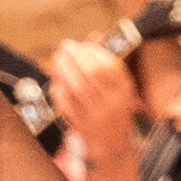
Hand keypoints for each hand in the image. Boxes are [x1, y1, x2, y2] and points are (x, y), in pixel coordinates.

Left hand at [48, 39, 138, 170]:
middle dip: (77, 56)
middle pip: (93, 74)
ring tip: (58, 56)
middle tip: (67, 46)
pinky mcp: (80, 122)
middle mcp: (112, 102)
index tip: (85, 44)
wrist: (111, 144)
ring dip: (64, 68)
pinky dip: (58, 86)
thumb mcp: (119, 87)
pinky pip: (66, 102)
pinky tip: (55, 76)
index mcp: (124, 92)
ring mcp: (96, 114)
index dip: (95, 52)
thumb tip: (93, 37)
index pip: (110, 67)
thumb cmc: (114, 108)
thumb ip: (107, 62)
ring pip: (77, 87)